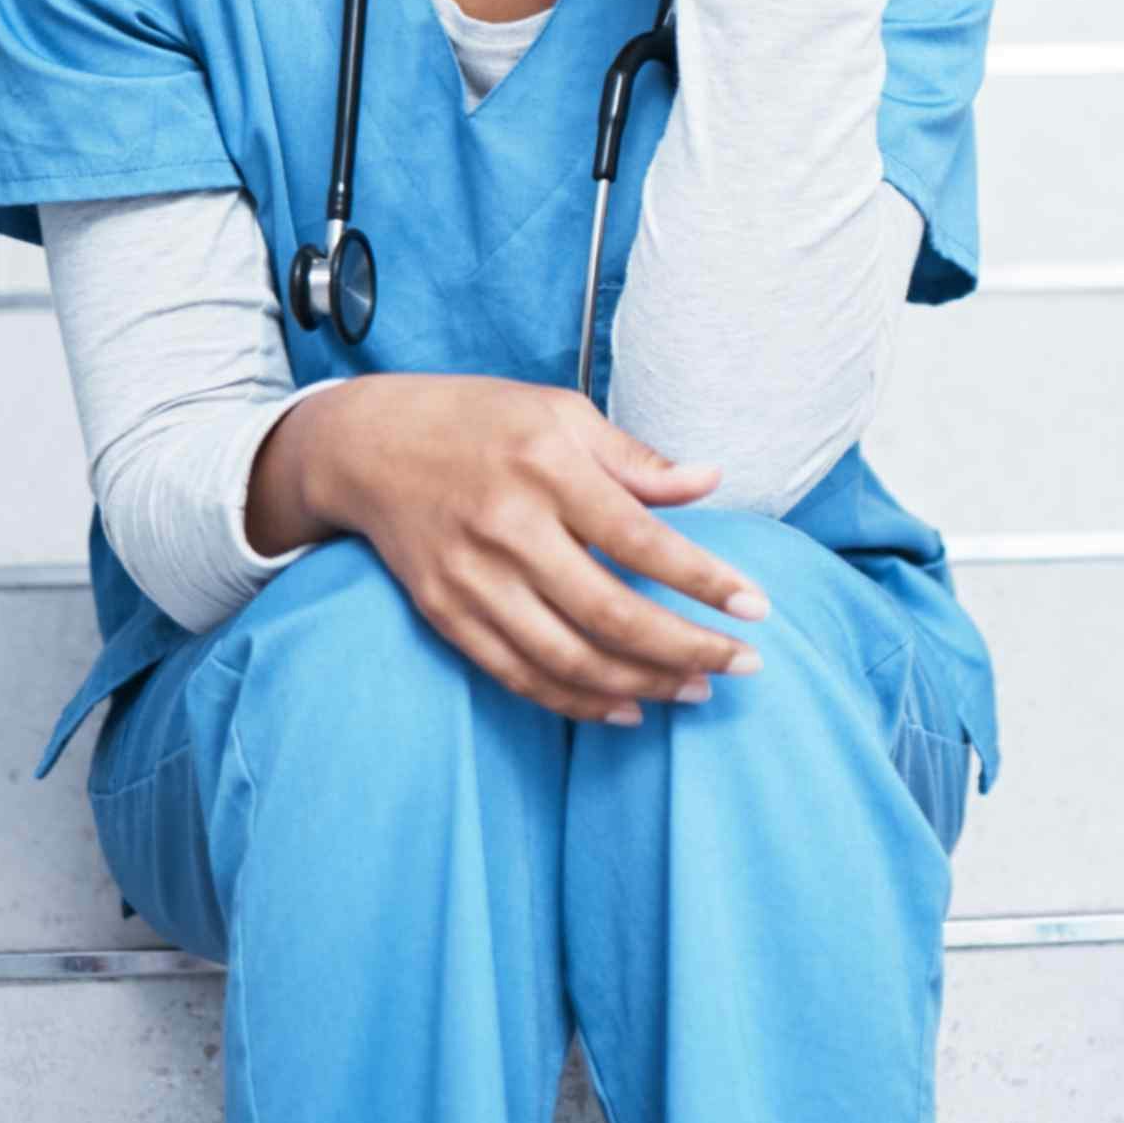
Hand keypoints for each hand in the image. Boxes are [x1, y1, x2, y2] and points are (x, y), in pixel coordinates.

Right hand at [303, 372, 773, 725]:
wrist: (367, 445)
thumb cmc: (479, 420)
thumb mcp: (560, 414)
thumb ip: (635, 458)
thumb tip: (708, 481)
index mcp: (548, 469)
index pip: (641, 539)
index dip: (704, 581)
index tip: (756, 607)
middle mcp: (510, 529)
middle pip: (610, 612)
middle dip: (688, 647)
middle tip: (744, 663)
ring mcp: (473, 580)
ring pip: (568, 657)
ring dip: (642, 684)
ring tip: (697, 689)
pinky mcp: (447, 614)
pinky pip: (520, 675)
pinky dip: (577, 701)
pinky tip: (628, 708)